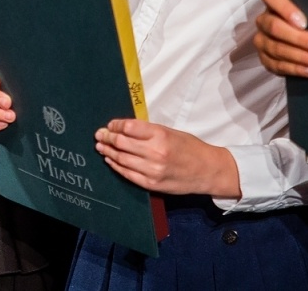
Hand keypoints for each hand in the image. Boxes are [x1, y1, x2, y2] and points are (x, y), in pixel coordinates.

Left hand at [96, 119, 240, 197]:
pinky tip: (110, 161)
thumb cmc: (189, 147)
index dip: (115, 125)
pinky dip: (116, 167)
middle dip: (107, 137)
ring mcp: (152, 170)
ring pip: (122, 159)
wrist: (207, 170)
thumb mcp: (170, 132)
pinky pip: (128, 174)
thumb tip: (124, 128)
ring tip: (100, 147)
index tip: (110, 125)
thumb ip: (148, 131)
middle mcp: (155, 152)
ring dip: (108, 152)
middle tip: (99, 135)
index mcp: (160, 135)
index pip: (128, 127)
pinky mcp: (152, 184)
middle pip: (121, 143)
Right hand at [253, 0, 307, 76]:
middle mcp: (263, 20)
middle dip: (299, 39)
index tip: (304, 22)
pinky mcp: (265, 58)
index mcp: (273, 2)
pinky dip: (296, 69)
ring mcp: (262, 40)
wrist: (301, 41)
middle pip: (274, 26)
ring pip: (276, 48)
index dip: (285, 8)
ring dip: (301, 57)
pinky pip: (276, 65)